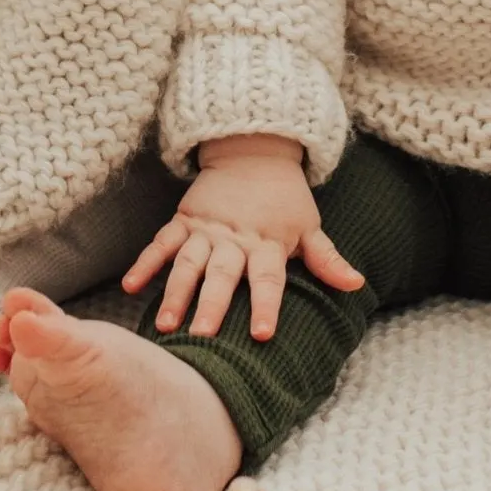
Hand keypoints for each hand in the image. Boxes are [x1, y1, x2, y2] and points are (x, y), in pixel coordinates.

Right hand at [122, 134, 363, 340]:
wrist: (254, 153)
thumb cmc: (285, 199)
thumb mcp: (309, 227)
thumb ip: (327, 259)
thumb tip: (358, 285)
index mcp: (267, 243)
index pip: (268, 279)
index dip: (265, 305)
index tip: (260, 334)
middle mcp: (234, 238)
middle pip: (222, 275)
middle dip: (211, 306)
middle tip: (201, 337)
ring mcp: (206, 229)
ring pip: (188, 263)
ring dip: (176, 292)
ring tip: (164, 323)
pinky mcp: (184, 219)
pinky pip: (162, 242)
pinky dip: (146, 262)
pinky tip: (132, 285)